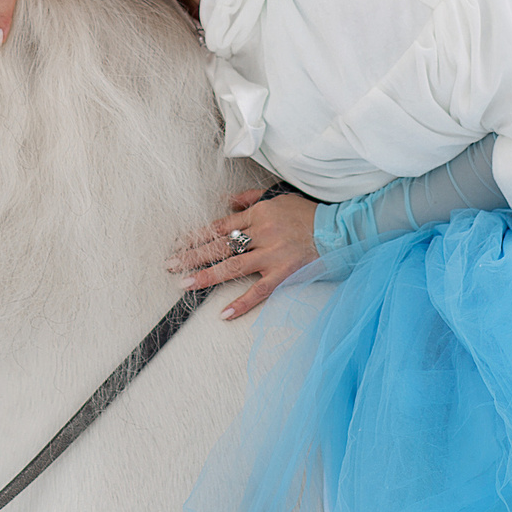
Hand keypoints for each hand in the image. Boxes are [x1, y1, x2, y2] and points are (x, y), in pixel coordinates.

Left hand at [168, 185, 318, 319]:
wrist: (340, 229)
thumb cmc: (309, 214)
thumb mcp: (278, 198)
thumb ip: (250, 199)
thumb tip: (225, 201)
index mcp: (258, 214)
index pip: (220, 225)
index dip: (198, 235)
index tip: (179, 243)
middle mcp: (262, 233)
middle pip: (220, 245)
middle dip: (192, 255)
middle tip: (170, 264)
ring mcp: (272, 255)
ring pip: (233, 266)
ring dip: (207, 276)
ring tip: (185, 284)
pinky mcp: (284, 274)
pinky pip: (259, 291)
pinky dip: (241, 303)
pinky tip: (224, 313)